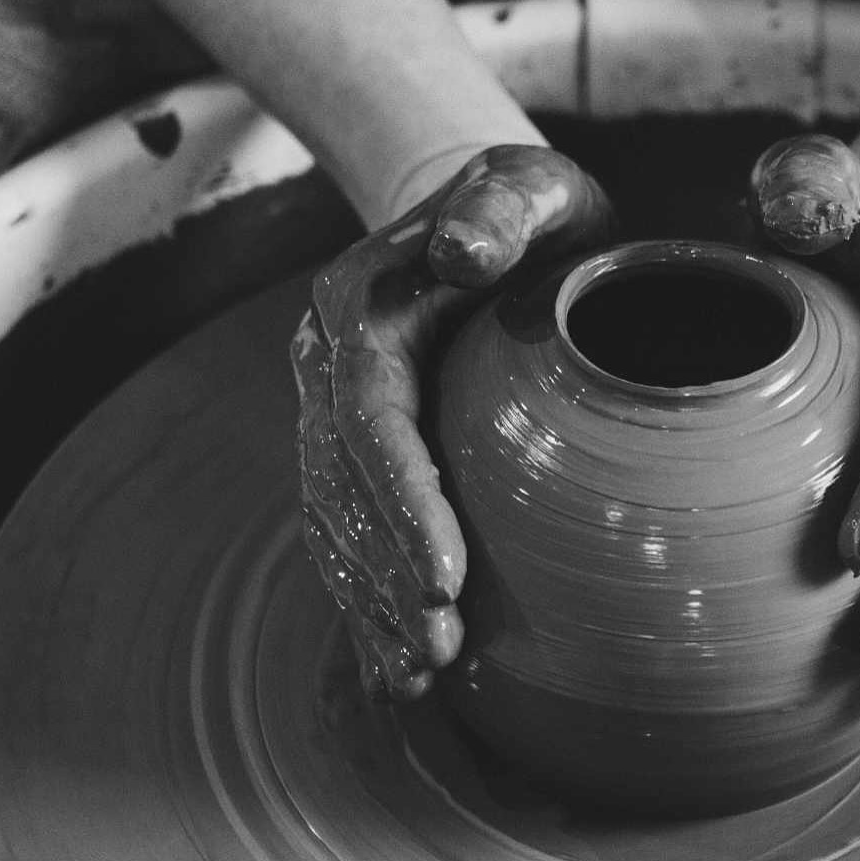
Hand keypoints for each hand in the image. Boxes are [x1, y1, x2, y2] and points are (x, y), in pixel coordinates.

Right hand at [292, 145, 613, 698]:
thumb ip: (503, 205)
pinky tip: (396, 668)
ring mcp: (333, 413)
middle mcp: (329, 366)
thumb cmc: (526, 207)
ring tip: (419, 675)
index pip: (371, 420)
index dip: (402, 505)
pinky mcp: (356, 452)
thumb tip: (462, 251)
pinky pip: (350, 534)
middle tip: (439, 650)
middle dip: (384, 577)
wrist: (489, 216)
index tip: (445, 579)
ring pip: (337, 525)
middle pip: (343, 489)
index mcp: (360, 307)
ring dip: (370, 604)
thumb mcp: (529, 185)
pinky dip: (367, 601)